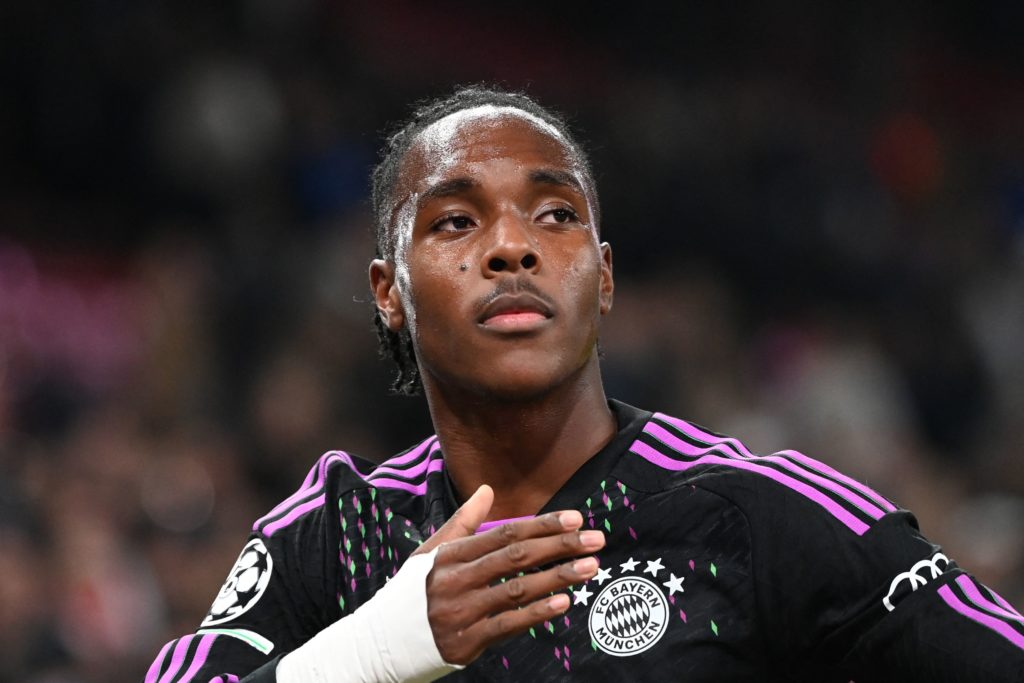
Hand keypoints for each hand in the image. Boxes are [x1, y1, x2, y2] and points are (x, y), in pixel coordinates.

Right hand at [412, 485, 603, 664]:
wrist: (380, 643)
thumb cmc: (412, 592)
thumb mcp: (431, 552)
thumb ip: (463, 521)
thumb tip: (487, 488)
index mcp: (450, 554)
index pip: (504, 533)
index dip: (542, 525)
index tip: (575, 518)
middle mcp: (455, 580)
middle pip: (516, 557)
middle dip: (560, 545)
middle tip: (595, 539)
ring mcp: (461, 612)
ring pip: (517, 589)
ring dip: (558, 577)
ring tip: (589, 567)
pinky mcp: (465, 642)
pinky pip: (507, 625)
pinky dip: (537, 613)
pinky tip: (564, 602)